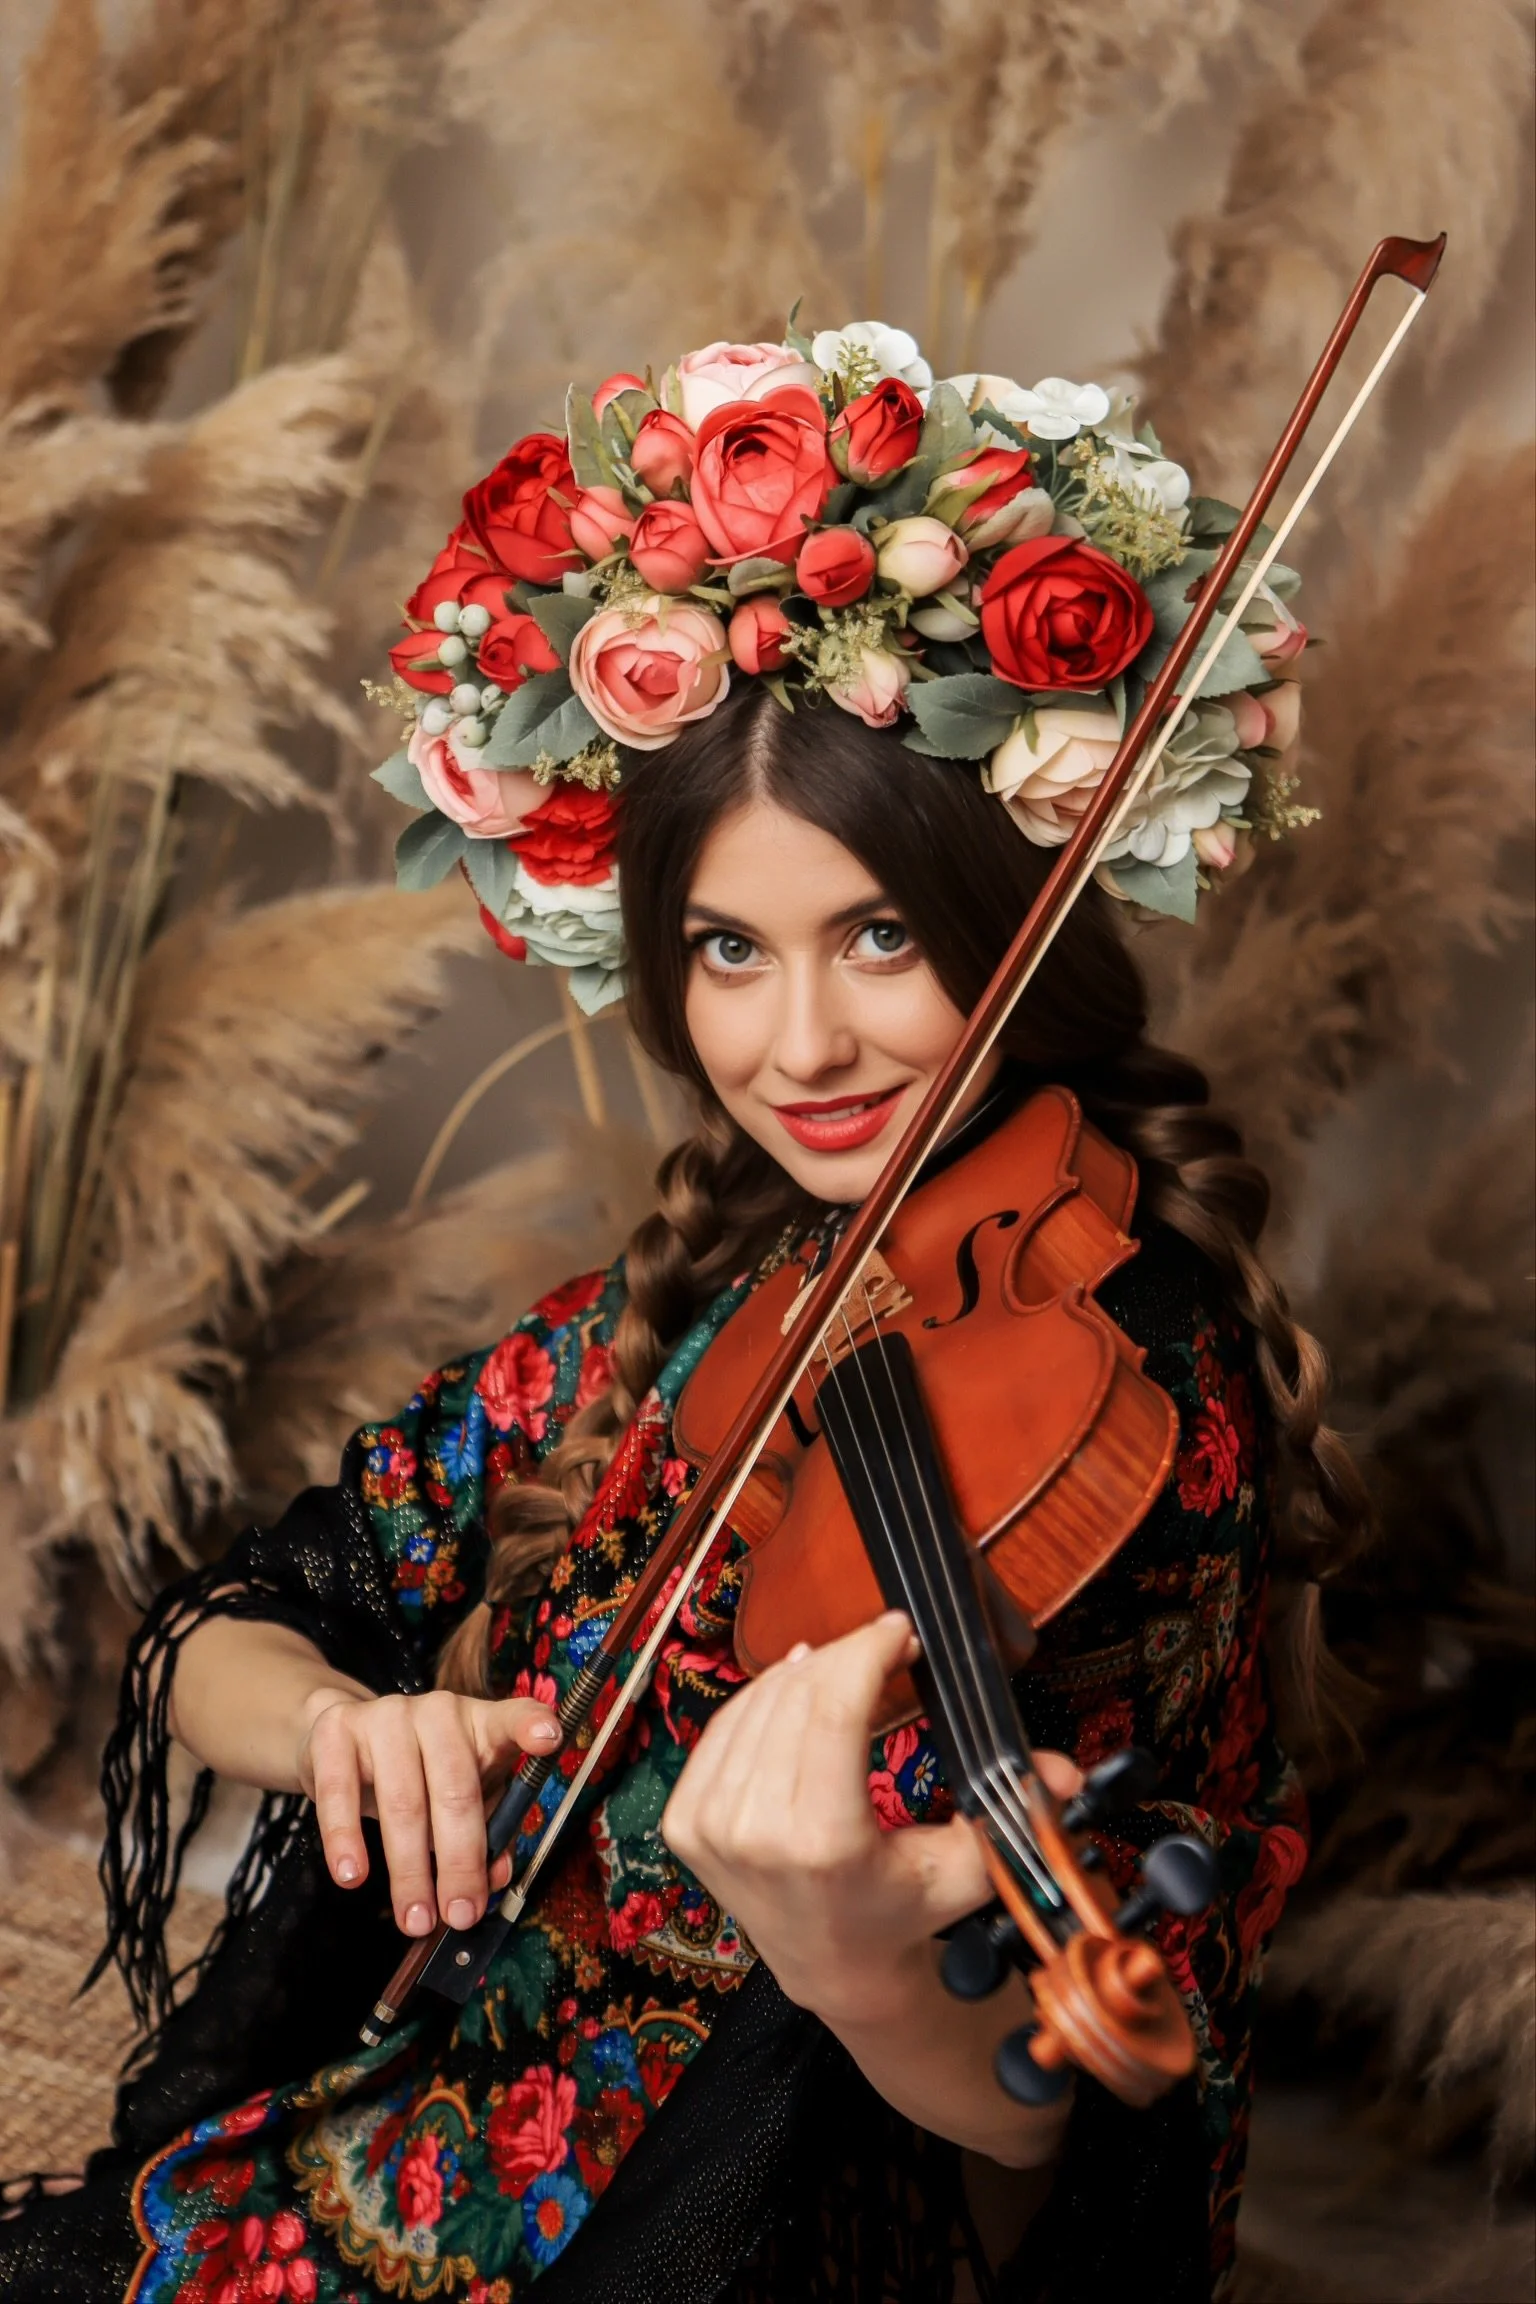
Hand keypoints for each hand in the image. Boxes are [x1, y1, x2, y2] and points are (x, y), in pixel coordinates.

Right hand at [297, 1686, 561, 1936]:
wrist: (338, 1737)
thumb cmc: (417, 1774)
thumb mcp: (459, 1800)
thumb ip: (487, 1835)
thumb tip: (496, 1879)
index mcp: (479, 1724)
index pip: (511, 1719)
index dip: (531, 1726)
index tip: (549, 1740)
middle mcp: (438, 1711)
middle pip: (455, 1789)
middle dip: (460, 1861)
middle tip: (460, 1915)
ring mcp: (387, 1715)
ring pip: (402, 1801)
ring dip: (409, 1870)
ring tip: (414, 1918)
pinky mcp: (337, 1731)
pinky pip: (341, 1792)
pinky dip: (346, 1839)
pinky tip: (352, 1876)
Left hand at [662, 1611, 1081, 2028]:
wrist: (831, 1965)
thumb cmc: (901, 1910)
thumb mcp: (964, 1870)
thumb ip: (1014, 1816)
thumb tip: (1068, 1773)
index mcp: (821, 1845)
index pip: (833, 1708)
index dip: (868, 1650)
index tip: (902, 1628)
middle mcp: (754, 1835)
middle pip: (798, 1695)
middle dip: (846, 1653)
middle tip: (886, 1642)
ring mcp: (710, 1828)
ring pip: (758, 1702)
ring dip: (805, 1670)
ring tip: (847, 1660)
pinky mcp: (684, 1822)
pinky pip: (723, 1726)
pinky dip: (761, 1696)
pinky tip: (794, 1682)